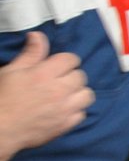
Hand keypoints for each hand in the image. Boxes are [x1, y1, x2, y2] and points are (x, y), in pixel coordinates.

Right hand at [0, 32, 93, 160]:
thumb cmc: (2, 97)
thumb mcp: (11, 71)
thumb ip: (30, 54)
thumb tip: (38, 35)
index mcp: (45, 74)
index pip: (71, 59)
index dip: (64, 61)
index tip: (57, 66)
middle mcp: (59, 90)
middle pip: (81, 76)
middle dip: (71, 75)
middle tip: (58, 80)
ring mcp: (65, 109)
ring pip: (87, 95)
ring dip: (78, 92)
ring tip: (65, 94)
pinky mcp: (65, 125)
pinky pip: (82, 114)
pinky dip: (75, 110)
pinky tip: (63, 109)